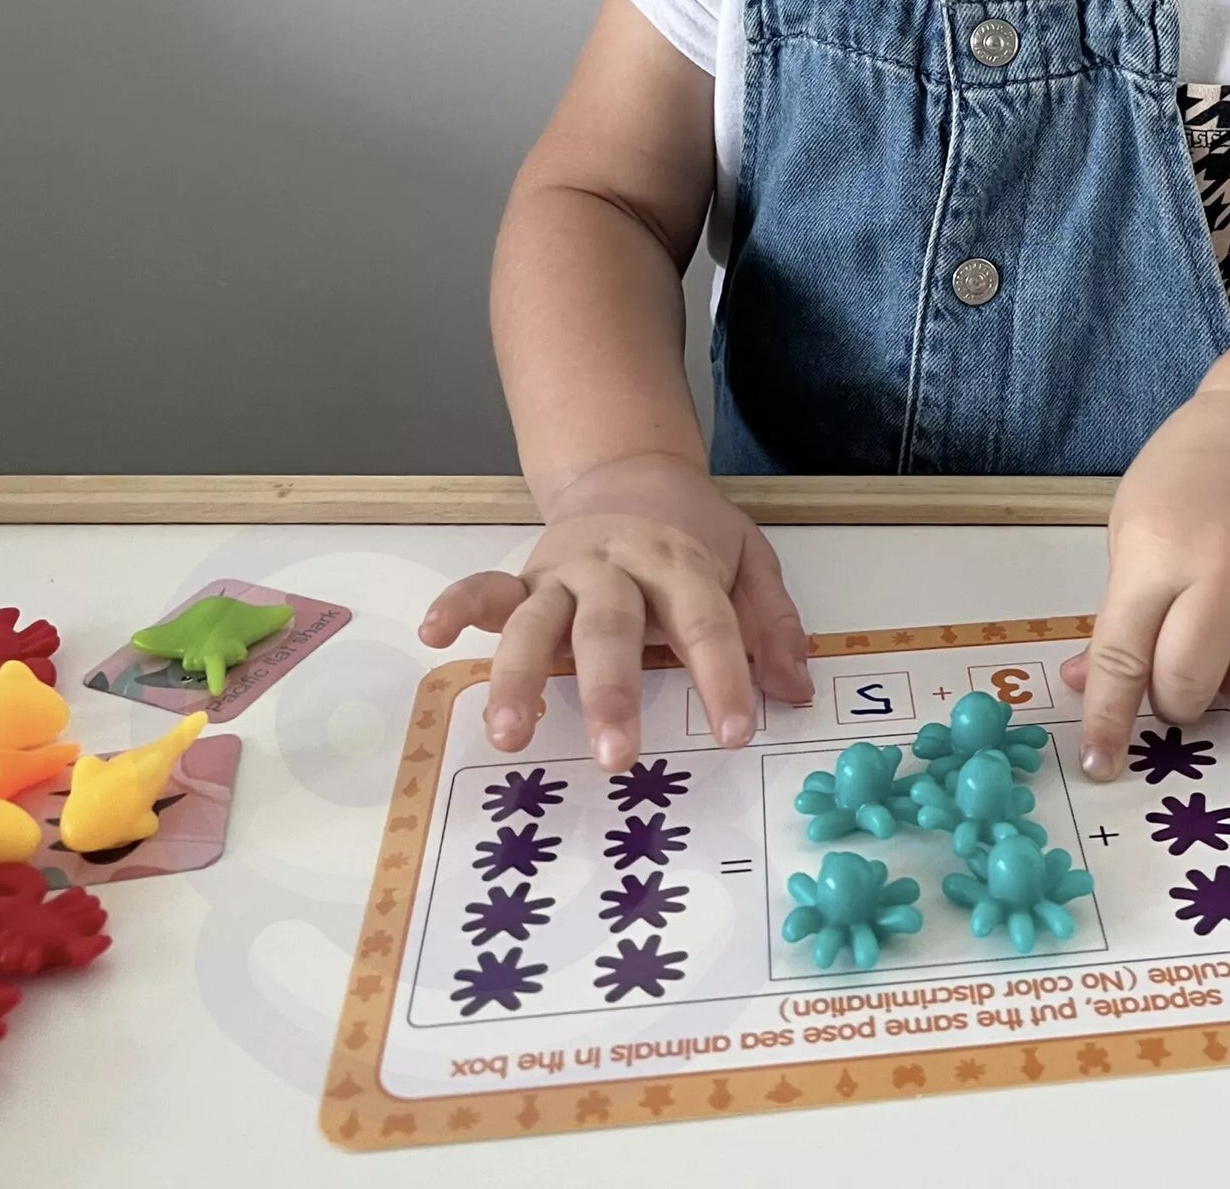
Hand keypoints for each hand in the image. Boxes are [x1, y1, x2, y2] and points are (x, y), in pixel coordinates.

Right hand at [418, 454, 812, 771]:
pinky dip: (456, 606)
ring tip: (508, 734)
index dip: (722, 675)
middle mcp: (616, 566)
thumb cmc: (692, 533)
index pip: (706, 621)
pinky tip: (432, 635)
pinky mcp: (522, 578)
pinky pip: (484, 590)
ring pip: (538, 620)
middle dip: (612, 691)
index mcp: (679, 560)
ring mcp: (562, 572)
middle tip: (616, 756)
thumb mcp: (749, 559)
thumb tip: (797, 691)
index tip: (734, 733)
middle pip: (612, 626)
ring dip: (520, 676)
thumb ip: (772, 622)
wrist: (631, 472)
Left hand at [1061, 389, 1229, 779]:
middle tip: (1177, 671)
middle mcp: (1229, 567)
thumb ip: (1116, 610)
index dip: (1109, 721)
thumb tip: (1091, 688)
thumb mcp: (1131, 525)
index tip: (1102, 766)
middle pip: (1193, 686)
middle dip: (1177, 698)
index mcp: (1160, 550)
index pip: (1124, 658)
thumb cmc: (1189, 473)